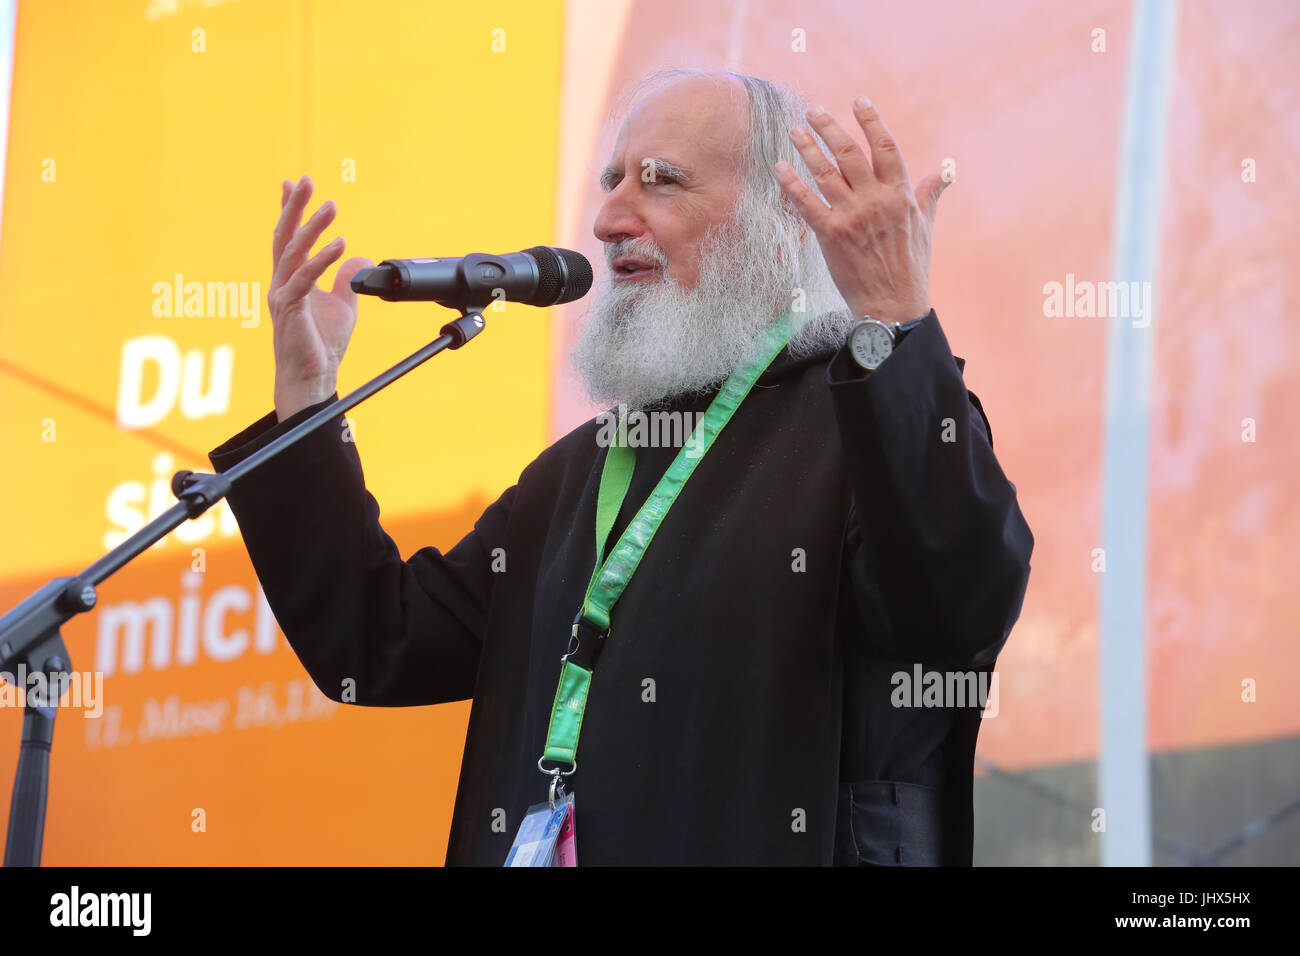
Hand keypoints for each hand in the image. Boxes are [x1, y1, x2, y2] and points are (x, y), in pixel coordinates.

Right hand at [269, 175, 373, 420]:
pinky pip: (305, 278)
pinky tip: (341, 245)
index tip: (293, 184)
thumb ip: (347, 280)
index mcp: (291, 279)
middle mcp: (282, 282)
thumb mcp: (343, 306)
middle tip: (305, 180)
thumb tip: (361, 257)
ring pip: (293, 251)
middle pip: (285, 236)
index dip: (290, 211)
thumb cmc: (321, 344)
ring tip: (330, 206)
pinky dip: (322, 260)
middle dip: (294, 207)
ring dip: (312, 227)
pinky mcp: (289, 308)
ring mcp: (282, 294)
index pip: (289, 238)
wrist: (312, 376)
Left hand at [773, 96, 946, 325]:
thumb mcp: (925, 225)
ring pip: (826, 173)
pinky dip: (792, 184)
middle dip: (830, 128)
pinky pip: (807, 204)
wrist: (892, 304)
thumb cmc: (910, 266)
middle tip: (813, 111)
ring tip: (795, 131)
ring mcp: (853, 216)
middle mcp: (876, 200)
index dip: (872, 121)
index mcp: (901, 194)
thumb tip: (945, 171)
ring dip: (808, 148)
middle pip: (850, 153)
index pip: (885, 147)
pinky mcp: (831, 235)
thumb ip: (930, 193)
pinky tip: (780, 168)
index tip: (859, 101)